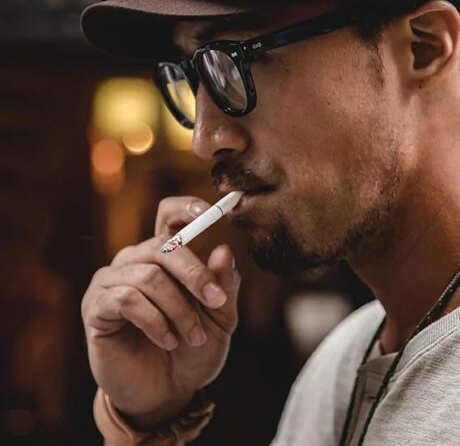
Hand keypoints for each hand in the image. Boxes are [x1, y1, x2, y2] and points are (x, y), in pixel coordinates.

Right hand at [81, 196, 239, 427]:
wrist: (167, 392)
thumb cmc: (193, 347)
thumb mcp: (220, 317)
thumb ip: (224, 286)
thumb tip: (224, 251)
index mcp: (166, 255)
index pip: (169, 214)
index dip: (187, 207)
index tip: (212, 212)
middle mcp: (136, 259)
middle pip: (164, 245)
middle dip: (195, 274)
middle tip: (216, 303)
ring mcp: (112, 281)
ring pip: (150, 276)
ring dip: (179, 309)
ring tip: (194, 336)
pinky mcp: (96, 308)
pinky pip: (127, 300)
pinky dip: (156, 321)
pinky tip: (169, 340)